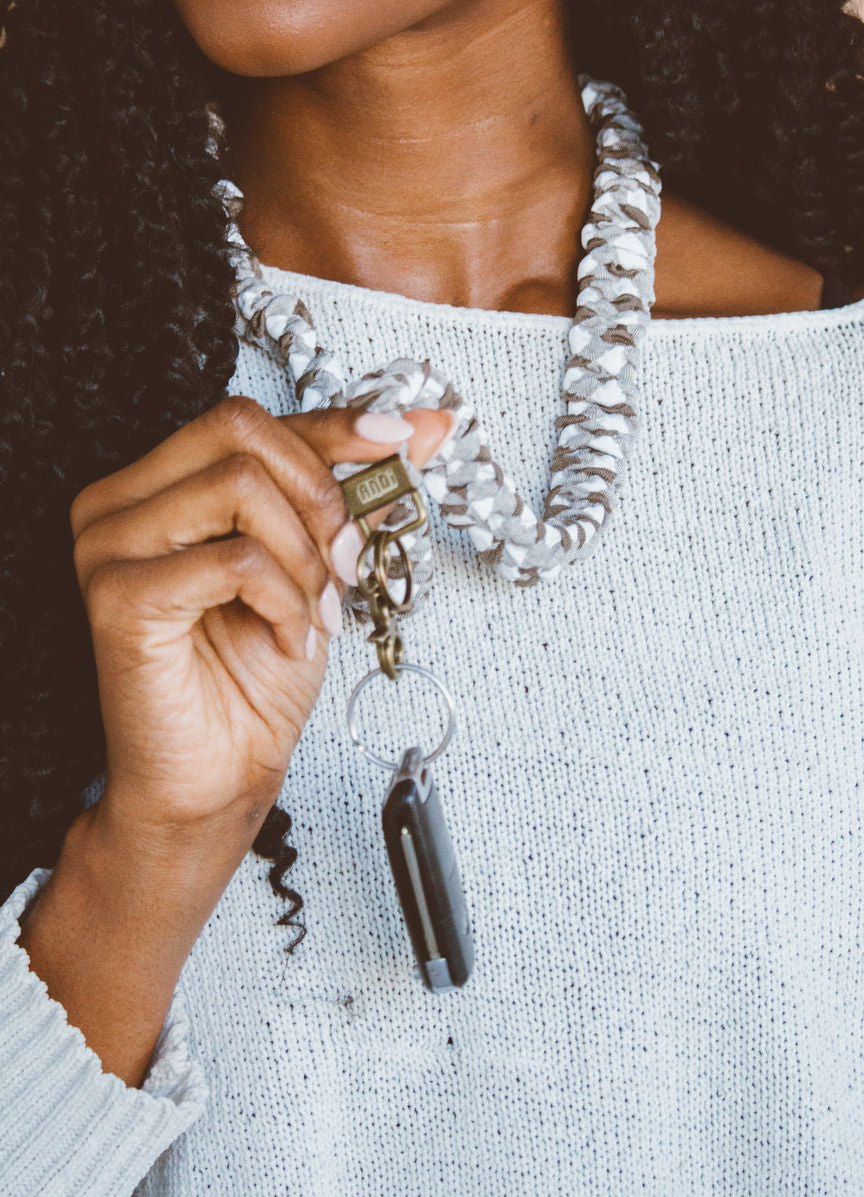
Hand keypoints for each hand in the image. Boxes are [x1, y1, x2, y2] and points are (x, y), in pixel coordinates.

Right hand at [70, 396, 452, 839]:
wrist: (218, 776)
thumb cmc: (254, 677)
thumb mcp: (319, 563)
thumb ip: (356, 490)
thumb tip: (421, 425)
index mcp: (155, 486)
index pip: (247, 420)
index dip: (333, 422)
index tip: (400, 436)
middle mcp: (118, 505)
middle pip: (238, 430)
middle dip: (319, 495)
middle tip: (347, 562)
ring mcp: (109, 546)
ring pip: (242, 489)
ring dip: (305, 559)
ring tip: (311, 615)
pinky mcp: (121, 597)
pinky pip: (237, 559)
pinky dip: (285, 601)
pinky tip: (286, 640)